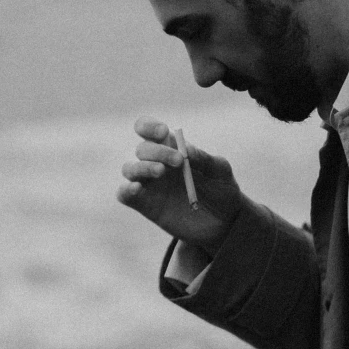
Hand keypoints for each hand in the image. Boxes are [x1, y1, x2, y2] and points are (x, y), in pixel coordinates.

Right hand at [117, 117, 238, 252]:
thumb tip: (185, 149)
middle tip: (178, 161)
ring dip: (142, 167)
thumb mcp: (221, 171)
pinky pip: (125, 195)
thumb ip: (205, 159)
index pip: (150, 130)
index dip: (149, 126)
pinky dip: (126, 190)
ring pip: (129, 169)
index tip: (163, 132)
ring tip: (161, 172)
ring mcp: (149, 185)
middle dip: (157, 151)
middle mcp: (156, 163)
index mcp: (172, 149)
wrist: (224, 222)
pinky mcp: (145, 205)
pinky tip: (136, 188)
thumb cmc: (222, 189)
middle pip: (142, 149)